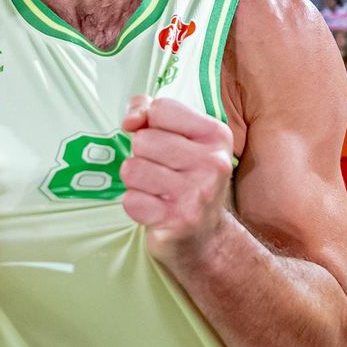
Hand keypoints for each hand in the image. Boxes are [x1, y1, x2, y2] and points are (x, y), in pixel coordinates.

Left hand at [119, 96, 234, 261]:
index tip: (159, 139)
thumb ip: (149, 112)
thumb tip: (130, 120)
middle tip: (161, 171)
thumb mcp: (180, 137)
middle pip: (143, 140)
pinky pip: (130, 200)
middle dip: (142, 156)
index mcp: (216, 135)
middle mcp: (212, 163)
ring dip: (136, 181)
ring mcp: (197, 193)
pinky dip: (136, 205)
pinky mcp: (178, 220)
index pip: (161, 109)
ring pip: (132, 169)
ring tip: (156, 190)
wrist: (206, 237)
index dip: (149, 123)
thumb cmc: (187, 179)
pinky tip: (155, 209)